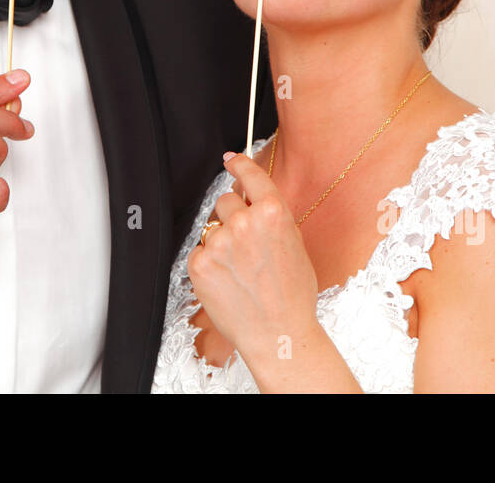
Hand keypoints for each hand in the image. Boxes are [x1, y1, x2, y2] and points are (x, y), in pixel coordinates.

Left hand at [186, 151, 320, 367]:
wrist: (279, 333)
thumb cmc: (293, 295)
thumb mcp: (294, 244)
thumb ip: (271, 217)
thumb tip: (252, 198)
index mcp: (273, 213)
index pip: (250, 175)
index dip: (239, 164)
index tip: (231, 160)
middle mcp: (244, 222)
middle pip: (225, 201)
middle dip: (232, 216)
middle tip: (245, 245)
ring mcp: (220, 242)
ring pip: (211, 227)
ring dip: (221, 242)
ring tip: (240, 270)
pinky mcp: (200, 263)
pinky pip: (200, 251)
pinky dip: (209, 263)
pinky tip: (228, 281)